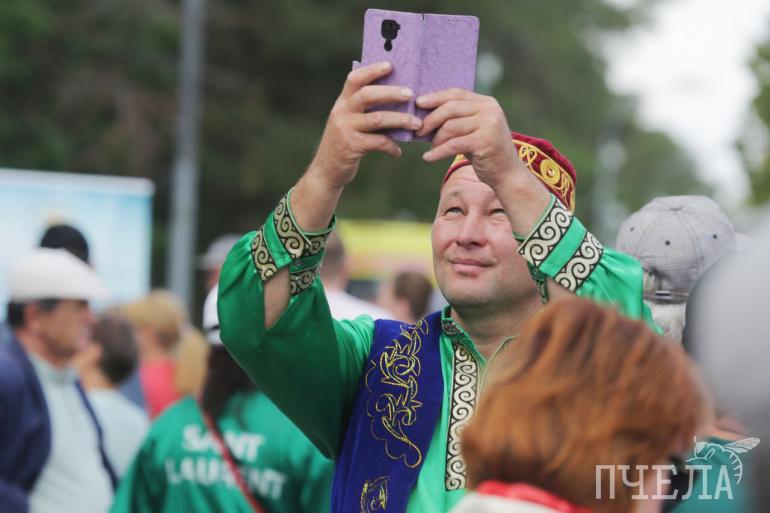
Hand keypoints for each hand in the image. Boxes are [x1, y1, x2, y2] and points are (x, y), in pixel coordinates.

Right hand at [308, 61, 422, 189]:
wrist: (326, 171)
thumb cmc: (344, 144)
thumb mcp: (347, 122)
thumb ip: (362, 110)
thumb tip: (394, 98)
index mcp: (342, 103)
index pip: (354, 79)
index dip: (372, 70)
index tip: (390, 65)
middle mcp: (342, 112)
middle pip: (367, 95)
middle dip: (391, 93)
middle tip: (410, 94)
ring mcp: (345, 129)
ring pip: (377, 119)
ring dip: (400, 120)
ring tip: (416, 124)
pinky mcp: (351, 146)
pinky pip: (378, 142)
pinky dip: (391, 146)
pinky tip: (398, 151)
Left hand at [416, 89, 519, 189]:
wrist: (507, 173)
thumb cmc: (485, 151)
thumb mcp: (473, 129)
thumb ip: (457, 118)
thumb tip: (425, 114)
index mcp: (487, 103)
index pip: (456, 94)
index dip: (435, 97)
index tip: (418, 103)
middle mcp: (490, 110)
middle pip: (451, 108)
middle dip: (431, 119)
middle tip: (418, 130)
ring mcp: (489, 125)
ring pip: (450, 126)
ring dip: (435, 138)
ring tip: (431, 147)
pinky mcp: (484, 142)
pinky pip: (453, 144)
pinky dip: (437, 152)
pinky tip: (428, 157)